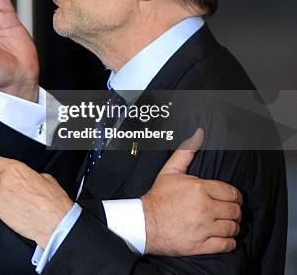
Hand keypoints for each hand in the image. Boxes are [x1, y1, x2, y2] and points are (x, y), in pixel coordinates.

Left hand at [0, 156, 72, 247]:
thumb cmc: (54, 202)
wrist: (56, 222)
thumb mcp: (45, 178)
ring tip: (17, 204)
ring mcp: (0, 196)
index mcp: (15, 169)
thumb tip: (26, 177)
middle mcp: (5, 181)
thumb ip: (29, 174)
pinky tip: (4, 208)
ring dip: (3, 196)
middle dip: (6, 184)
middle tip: (18, 192)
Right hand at [141, 128, 241, 255]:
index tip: (229, 199)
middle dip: (233, 211)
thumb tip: (199, 134)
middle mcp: (204, 208)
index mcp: (199, 188)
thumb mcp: (171, 171)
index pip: (232, 193)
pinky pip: (226, 244)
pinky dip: (228, 241)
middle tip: (226, 211)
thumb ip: (186, 152)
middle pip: (235, 210)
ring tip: (223, 224)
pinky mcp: (201, 245)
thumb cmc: (158, 196)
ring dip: (231, 226)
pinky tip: (220, 236)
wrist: (144, 222)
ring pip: (232, 228)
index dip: (234, 196)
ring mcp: (203, 228)